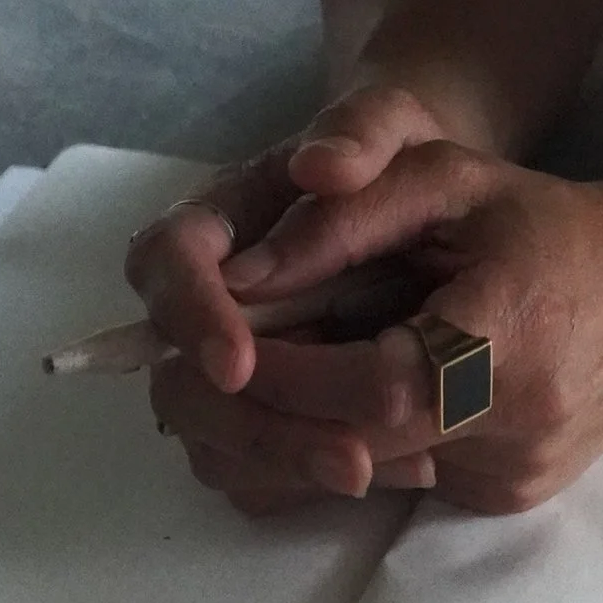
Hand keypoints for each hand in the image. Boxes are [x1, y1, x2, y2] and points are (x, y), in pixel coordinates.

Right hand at [124, 85, 459, 504]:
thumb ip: (359, 131)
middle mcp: (209, 298)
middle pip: (176, 377)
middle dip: (251, 423)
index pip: (166, 263)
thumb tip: (319, 167)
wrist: (436, 206)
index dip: (191, 316)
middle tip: (344, 458)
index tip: (238, 363)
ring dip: (288, 461)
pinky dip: (313, 480)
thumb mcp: (392, 123)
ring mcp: (228, 361)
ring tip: (386, 472)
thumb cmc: (397, 157)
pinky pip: (257, 469)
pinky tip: (405, 471)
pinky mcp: (265, 409)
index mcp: (219, 221)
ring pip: (212, 436)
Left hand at [131, 98, 602, 515]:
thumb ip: (345, 218)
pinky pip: (402, 482)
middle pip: (353, 449)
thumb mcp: (450, 179)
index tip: (219, 346)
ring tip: (260, 376)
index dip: (281, 375)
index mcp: (504, 343)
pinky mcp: (507, 500)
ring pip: (366, 476)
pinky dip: (354, 443)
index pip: (366, 387)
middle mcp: (512, 430)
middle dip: (264, 413)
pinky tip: (334, 398)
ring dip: (297, 432)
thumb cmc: (550, 223)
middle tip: (204, 377)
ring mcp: (511, 477)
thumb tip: (241, 277)